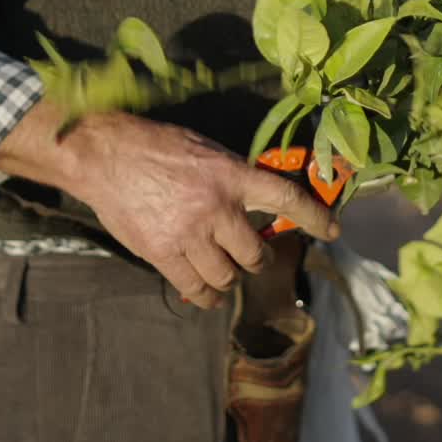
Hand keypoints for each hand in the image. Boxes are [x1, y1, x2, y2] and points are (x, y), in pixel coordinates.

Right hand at [0, 102, 338, 309]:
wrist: (108, 155)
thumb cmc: (158, 146)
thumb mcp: (206, 150)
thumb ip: (232, 177)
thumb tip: (256, 203)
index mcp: (232, 175)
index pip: (286, 198)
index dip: (314, 217)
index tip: (333, 231)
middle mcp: (217, 208)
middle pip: (255, 253)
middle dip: (258, 257)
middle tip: (253, 253)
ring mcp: (191, 235)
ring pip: (228, 275)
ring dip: (231, 276)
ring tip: (226, 268)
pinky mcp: (164, 254)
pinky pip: (196, 289)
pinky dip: (206, 295)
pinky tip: (207, 291)